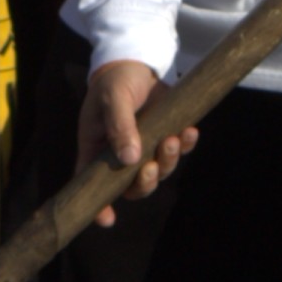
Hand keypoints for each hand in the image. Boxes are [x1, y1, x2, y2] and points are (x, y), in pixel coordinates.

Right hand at [77, 58, 195, 224]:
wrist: (135, 62)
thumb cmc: (114, 82)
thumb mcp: (112, 99)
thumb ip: (119, 126)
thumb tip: (130, 159)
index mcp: (96, 149)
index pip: (91, 183)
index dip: (98, 205)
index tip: (106, 219)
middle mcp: (119, 155)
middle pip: (132, 186)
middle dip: (145, 183)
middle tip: (152, 167)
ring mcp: (144, 147)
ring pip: (158, 171)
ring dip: (168, 162)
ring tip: (173, 140)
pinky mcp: (164, 135)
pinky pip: (177, 151)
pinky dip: (185, 146)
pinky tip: (190, 132)